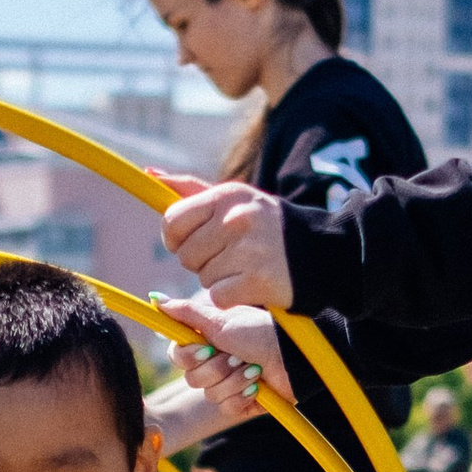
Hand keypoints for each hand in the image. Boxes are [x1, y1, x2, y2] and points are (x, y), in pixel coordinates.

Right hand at [154, 295, 292, 420]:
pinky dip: (243, 396)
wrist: (292, 353)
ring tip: (254, 368)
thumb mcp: (220, 320)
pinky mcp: (242, 404)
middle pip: (192, 379)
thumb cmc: (258, 331)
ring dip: (234, 380)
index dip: (190, 356)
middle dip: (217, 367)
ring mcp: (227, 385)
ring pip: (210, 395)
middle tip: (238, 355)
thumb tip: (157, 300)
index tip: (206, 346)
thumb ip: (186, 312)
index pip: (178, 358)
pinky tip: (257, 385)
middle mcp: (213, 364)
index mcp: (204, 343)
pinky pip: (227, 408)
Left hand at [158, 172, 292, 310]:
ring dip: (219, 279)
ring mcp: (248, 250)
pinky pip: (219, 297)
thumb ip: (191, 189)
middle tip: (229, 255)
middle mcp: (237, 219)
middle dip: (201, 261)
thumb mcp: (234, 199)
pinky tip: (251, 284)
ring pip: (203, 277)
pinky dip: (231, 297)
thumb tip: (151, 174)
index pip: (172, 221)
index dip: (176, 238)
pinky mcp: (257, 281)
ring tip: (245, 267)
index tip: (191, 241)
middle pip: (186, 255)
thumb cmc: (265, 226)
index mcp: (227, 196)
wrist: (320, 252)